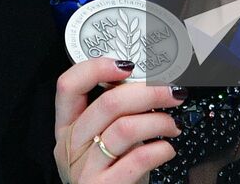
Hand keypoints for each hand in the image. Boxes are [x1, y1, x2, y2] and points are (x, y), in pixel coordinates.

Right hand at [54, 57, 184, 182]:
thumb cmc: (111, 172)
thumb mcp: (102, 140)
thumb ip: (113, 114)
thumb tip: (147, 82)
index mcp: (67, 127)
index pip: (68, 85)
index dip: (96, 68)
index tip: (128, 66)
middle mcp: (70, 147)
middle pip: (107, 104)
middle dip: (148, 92)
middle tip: (171, 92)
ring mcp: (85, 169)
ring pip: (125, 128)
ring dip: (158, 121)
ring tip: (172, 125)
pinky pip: (138, 158)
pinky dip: (160, 149)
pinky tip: (167, 149)